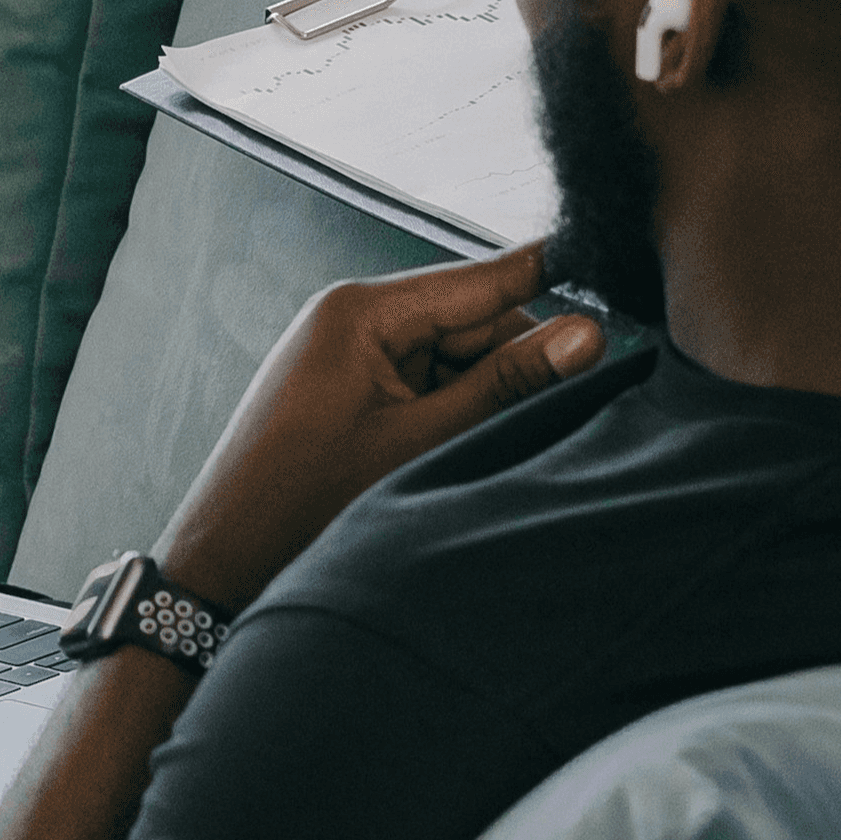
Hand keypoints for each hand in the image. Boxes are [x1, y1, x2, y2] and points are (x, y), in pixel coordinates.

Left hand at [155, 244, 602, 609]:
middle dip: (516, 365)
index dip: (550, 282)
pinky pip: (424, 385)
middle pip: (474, 321)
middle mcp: (352, 318)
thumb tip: (585, 336)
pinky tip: (460, 453)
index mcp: (360, 310)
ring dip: (484, 398)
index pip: (481, 278)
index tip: (616, 279)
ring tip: (483, 449)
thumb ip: (504, 387)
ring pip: (455, 358)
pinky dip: (453, 414)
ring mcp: (349, 353)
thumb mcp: (419, 442)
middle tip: (565, 410)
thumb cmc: (300, 502)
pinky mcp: (350, 389)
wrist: (224, 560)